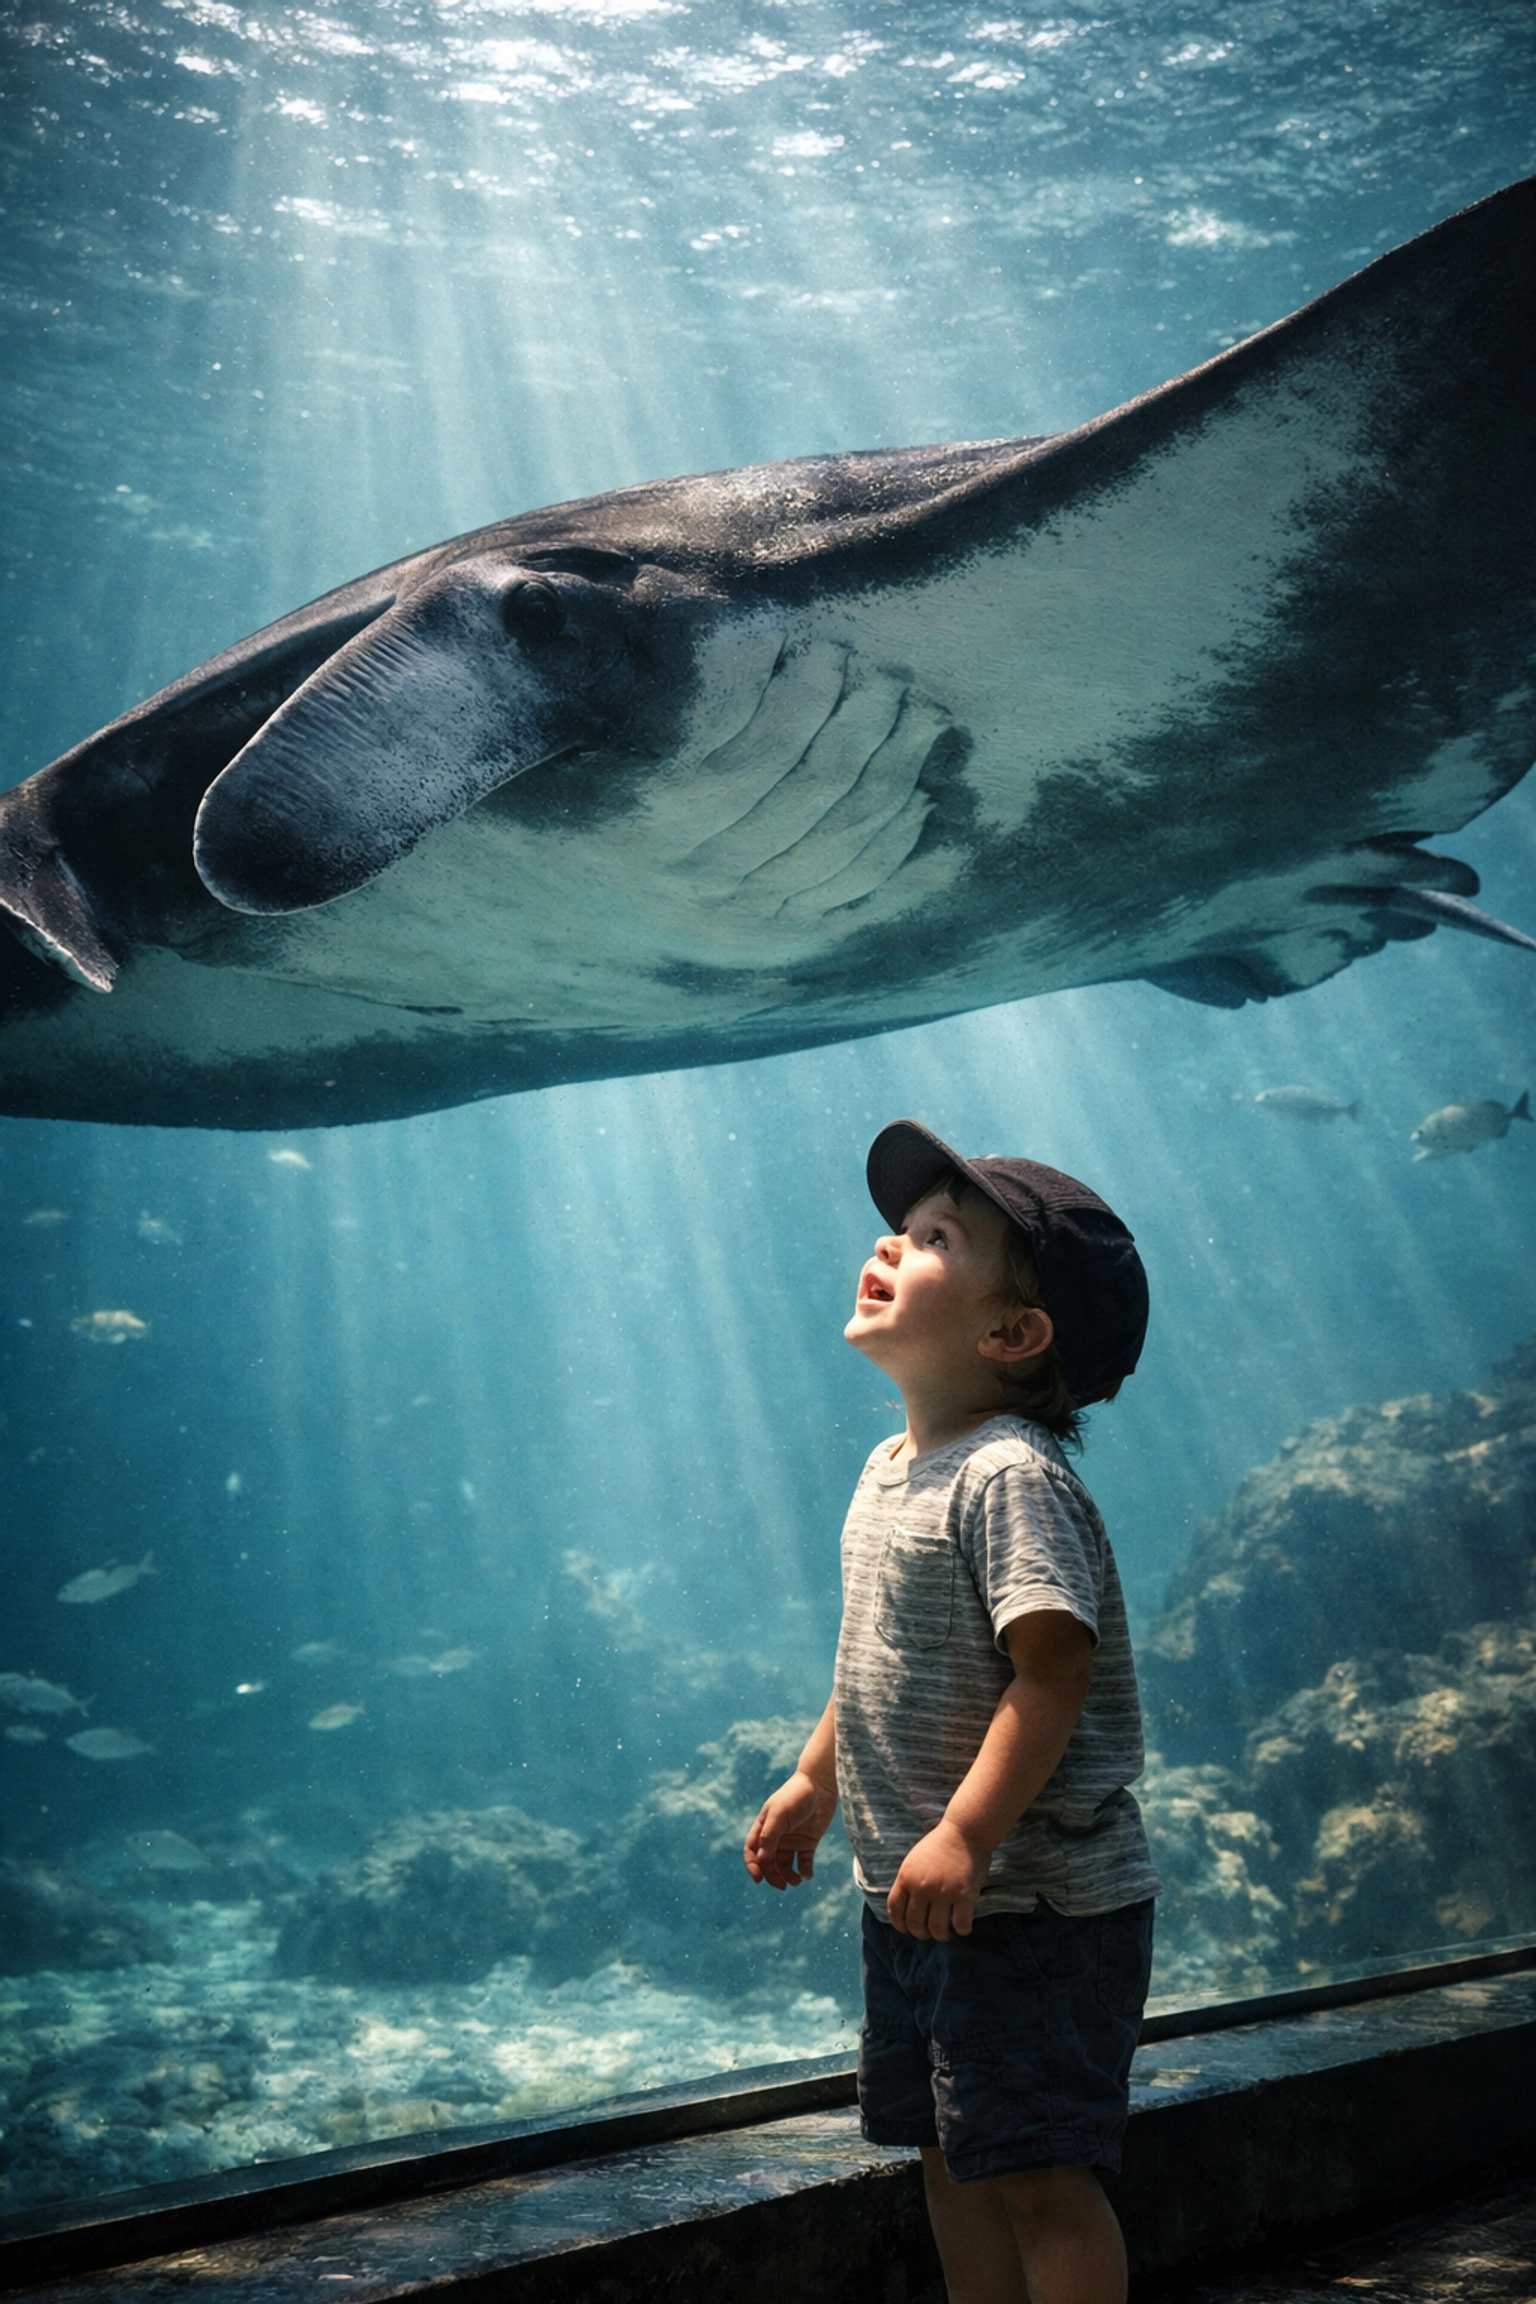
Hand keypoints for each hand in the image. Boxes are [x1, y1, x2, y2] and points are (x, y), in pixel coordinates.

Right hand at [743, 1770, 838, 1889]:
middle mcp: (776, 1836)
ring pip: (785, 1865)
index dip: (752, 1866)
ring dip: (788, 1876)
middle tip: (782, 1885)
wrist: (821, 1784)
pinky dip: (805, 1871)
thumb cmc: (796, 1795)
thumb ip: (769, 1836)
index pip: (752, 1851)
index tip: (758, 1879)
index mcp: (764, 1827)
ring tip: (797, 1881)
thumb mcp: (779, 1814)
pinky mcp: (808, 1842)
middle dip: (772, 1876)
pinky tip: (808, 1874)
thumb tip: (761, 1859)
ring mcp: (792, 1839)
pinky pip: (804, 1862)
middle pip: (768, 1862)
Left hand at [887, 1819, 989, 1939]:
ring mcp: (943, 1892)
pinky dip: (962, 1930)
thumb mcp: (913, 1860)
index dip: (899, 1925)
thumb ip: (909, 1882)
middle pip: (914, 1924)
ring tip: (947, 1932)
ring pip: (936, 1929)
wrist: (965, 1830)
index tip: (907, 1929)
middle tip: (930, 1932)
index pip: (895, 1910)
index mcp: (906, 1877)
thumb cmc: (940, 1845)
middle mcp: (921, 1887)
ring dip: (941, 1936)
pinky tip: (963, 1926)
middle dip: (921, 1934)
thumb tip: (905, 1909)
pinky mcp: (963, 1895)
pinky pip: (961, 1924)